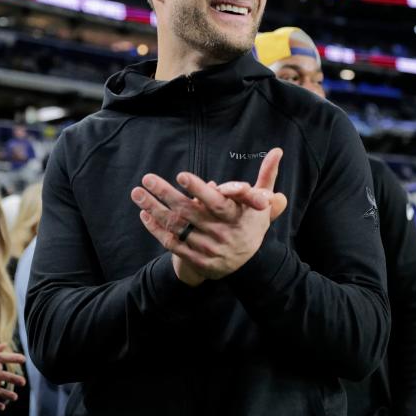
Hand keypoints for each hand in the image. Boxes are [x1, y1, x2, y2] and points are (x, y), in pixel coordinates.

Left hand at [131, 148, 284, 281]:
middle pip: (189, 213)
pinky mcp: (196, 259)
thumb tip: (277, 150)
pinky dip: (157, 229)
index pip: (216, 202)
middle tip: (147, 178)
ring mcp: (207, 248)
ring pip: (177, 227)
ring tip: (138, 193)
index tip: (181, 175)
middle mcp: (221, 234)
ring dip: (155, 209)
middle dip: (165, 194)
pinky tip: (145, 215)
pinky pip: (172, 243)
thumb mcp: (262, 202)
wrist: (248, 265)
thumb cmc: (252, 224)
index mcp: (236, 217)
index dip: (199, 189)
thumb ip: (267, 176)